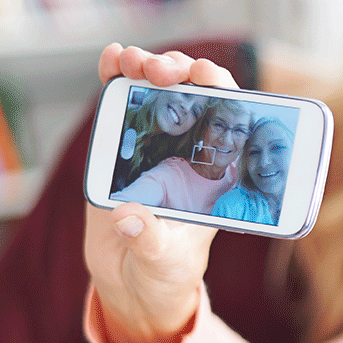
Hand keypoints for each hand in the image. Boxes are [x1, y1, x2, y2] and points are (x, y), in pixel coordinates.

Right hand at [87, 44, 239, 342]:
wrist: (130, 282)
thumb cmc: (163, 272)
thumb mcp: (161, 262)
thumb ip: (149, 240)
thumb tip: (129, 217)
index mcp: (217, 176)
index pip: (231, 121)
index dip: (222, 90)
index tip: (206, 75)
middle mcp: (192, 154)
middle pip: (196, 95)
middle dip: (181, 73)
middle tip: (161, 72)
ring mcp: (158, 146)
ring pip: (161, 92)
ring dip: (149, 68)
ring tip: (132, 62)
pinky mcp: (124, 146)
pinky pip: (123, 105)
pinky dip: (117, 78)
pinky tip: (111, 60)